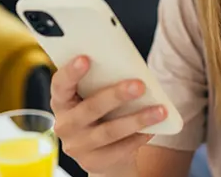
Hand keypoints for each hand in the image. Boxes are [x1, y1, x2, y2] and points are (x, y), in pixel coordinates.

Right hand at [51, 55, 167, 174]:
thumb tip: (129, 67)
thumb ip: (101, 83)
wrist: (102, 155)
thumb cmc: (101, 115)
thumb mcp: (93, 98)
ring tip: (160, 110)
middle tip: (139, 85)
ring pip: (109, 131)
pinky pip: (120, 149)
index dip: (70, 72)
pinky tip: (153, 128)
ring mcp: (77, 146)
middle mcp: (65, 125)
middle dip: (116, 95)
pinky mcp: (93, 162)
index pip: (60, 85)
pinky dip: (139, 137)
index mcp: (62, 102)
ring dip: (137, 119)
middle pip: (90, 108)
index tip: (86, 58)